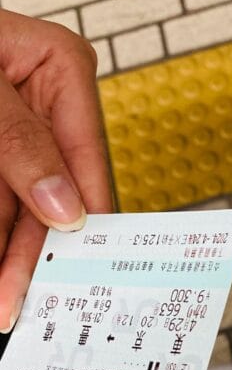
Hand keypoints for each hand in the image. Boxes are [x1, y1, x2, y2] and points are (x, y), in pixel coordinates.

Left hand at [0, 11, 111, 332]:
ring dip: (6, 256)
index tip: (77, 267)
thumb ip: (19, 141)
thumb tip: (63, 205)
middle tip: (16, 299)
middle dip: (29, 251)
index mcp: (61, 69)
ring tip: (2, 299)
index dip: (84, 217)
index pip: (84, 156)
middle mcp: (44, 105)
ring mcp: (15, 134)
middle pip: (51, 194)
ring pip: (18, 208)